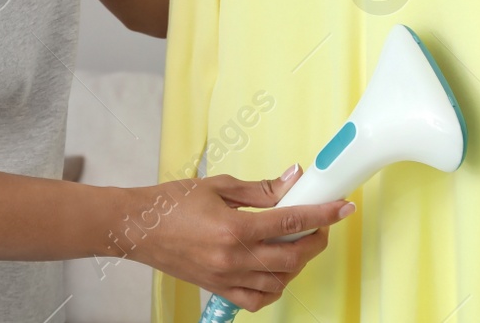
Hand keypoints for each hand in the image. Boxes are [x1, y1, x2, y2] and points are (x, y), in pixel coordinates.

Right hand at [123, 165, 352, 310]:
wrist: (137, 228)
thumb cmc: (171, 203)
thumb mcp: (219, 186)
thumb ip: (260, 189)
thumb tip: (292, 180)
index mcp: (235, 228)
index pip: (291, 222)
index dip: (323, 214)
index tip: (343, 208)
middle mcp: (234, 258)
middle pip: (292, 257)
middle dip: (316, 239)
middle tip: (321, 223)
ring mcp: (226, 279)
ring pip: (279, 281)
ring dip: (297, 264)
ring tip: (298, 244)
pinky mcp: (218, 290)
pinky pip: (257, 299)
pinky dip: (274, 287)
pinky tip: (276, 270)